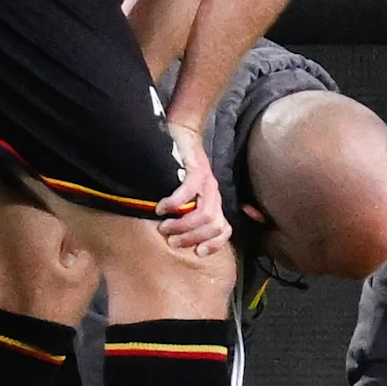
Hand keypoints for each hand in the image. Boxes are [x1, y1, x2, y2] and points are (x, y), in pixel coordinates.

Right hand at [154, 123, 230, 255]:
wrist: (184, 133)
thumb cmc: (182, 166)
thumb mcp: (191, 192)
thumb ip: (190, 211)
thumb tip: (179, 234)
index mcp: (214, 202)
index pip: (225, 230)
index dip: (214, 245)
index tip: (197, 252)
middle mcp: (214, 194)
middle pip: (213, 226)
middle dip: (192, 238)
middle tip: (172, 241)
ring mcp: (207, 183)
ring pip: (205, 214)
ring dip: (183, 225)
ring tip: (164, 227)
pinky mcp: (196, 169)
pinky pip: (189, 191)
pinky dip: (175, 203)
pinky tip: (162, 208)